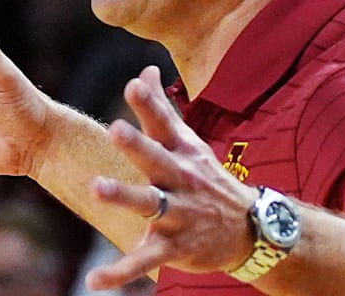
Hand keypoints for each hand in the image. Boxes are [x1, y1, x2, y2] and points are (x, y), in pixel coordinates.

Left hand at [85, 66, 257, 289]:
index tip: (134, 83)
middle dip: (137, 145)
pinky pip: (144, 260)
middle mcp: (180, 180)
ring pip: (149, 204)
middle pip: (156, 159)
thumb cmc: (207, 179)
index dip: (150, 104)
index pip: (164, 124)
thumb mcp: (188, 142)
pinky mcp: (175, 248)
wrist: (251, 229)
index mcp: (181, 153)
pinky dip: (119, 273)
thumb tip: (145, 69)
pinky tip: (93, 280)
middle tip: (114, 129)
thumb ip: (160, 109)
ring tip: (95, 187)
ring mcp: (178, 214)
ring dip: (123, 196)